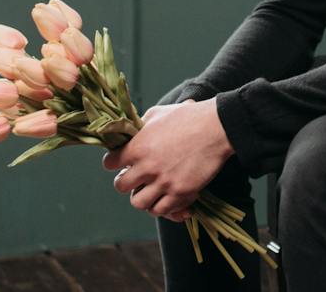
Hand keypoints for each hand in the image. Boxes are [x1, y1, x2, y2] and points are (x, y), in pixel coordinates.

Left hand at [102, 98, 233, 220]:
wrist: (215, 127)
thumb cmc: (187, 116)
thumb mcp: (157, 114)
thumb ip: (140, 127)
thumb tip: (131, 135)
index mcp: (138, 146)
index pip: (110, 163)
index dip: (112, 162)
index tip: (118, 162)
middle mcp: (147, 167)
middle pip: (121, 186)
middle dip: (125, 181)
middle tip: (133, 177)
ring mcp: (164, 183)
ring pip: (138, 203)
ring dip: (141, 196)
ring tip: (148, 190)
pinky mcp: (180, 193)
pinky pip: (161, 210)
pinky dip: (161, 206)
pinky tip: (165, 197)